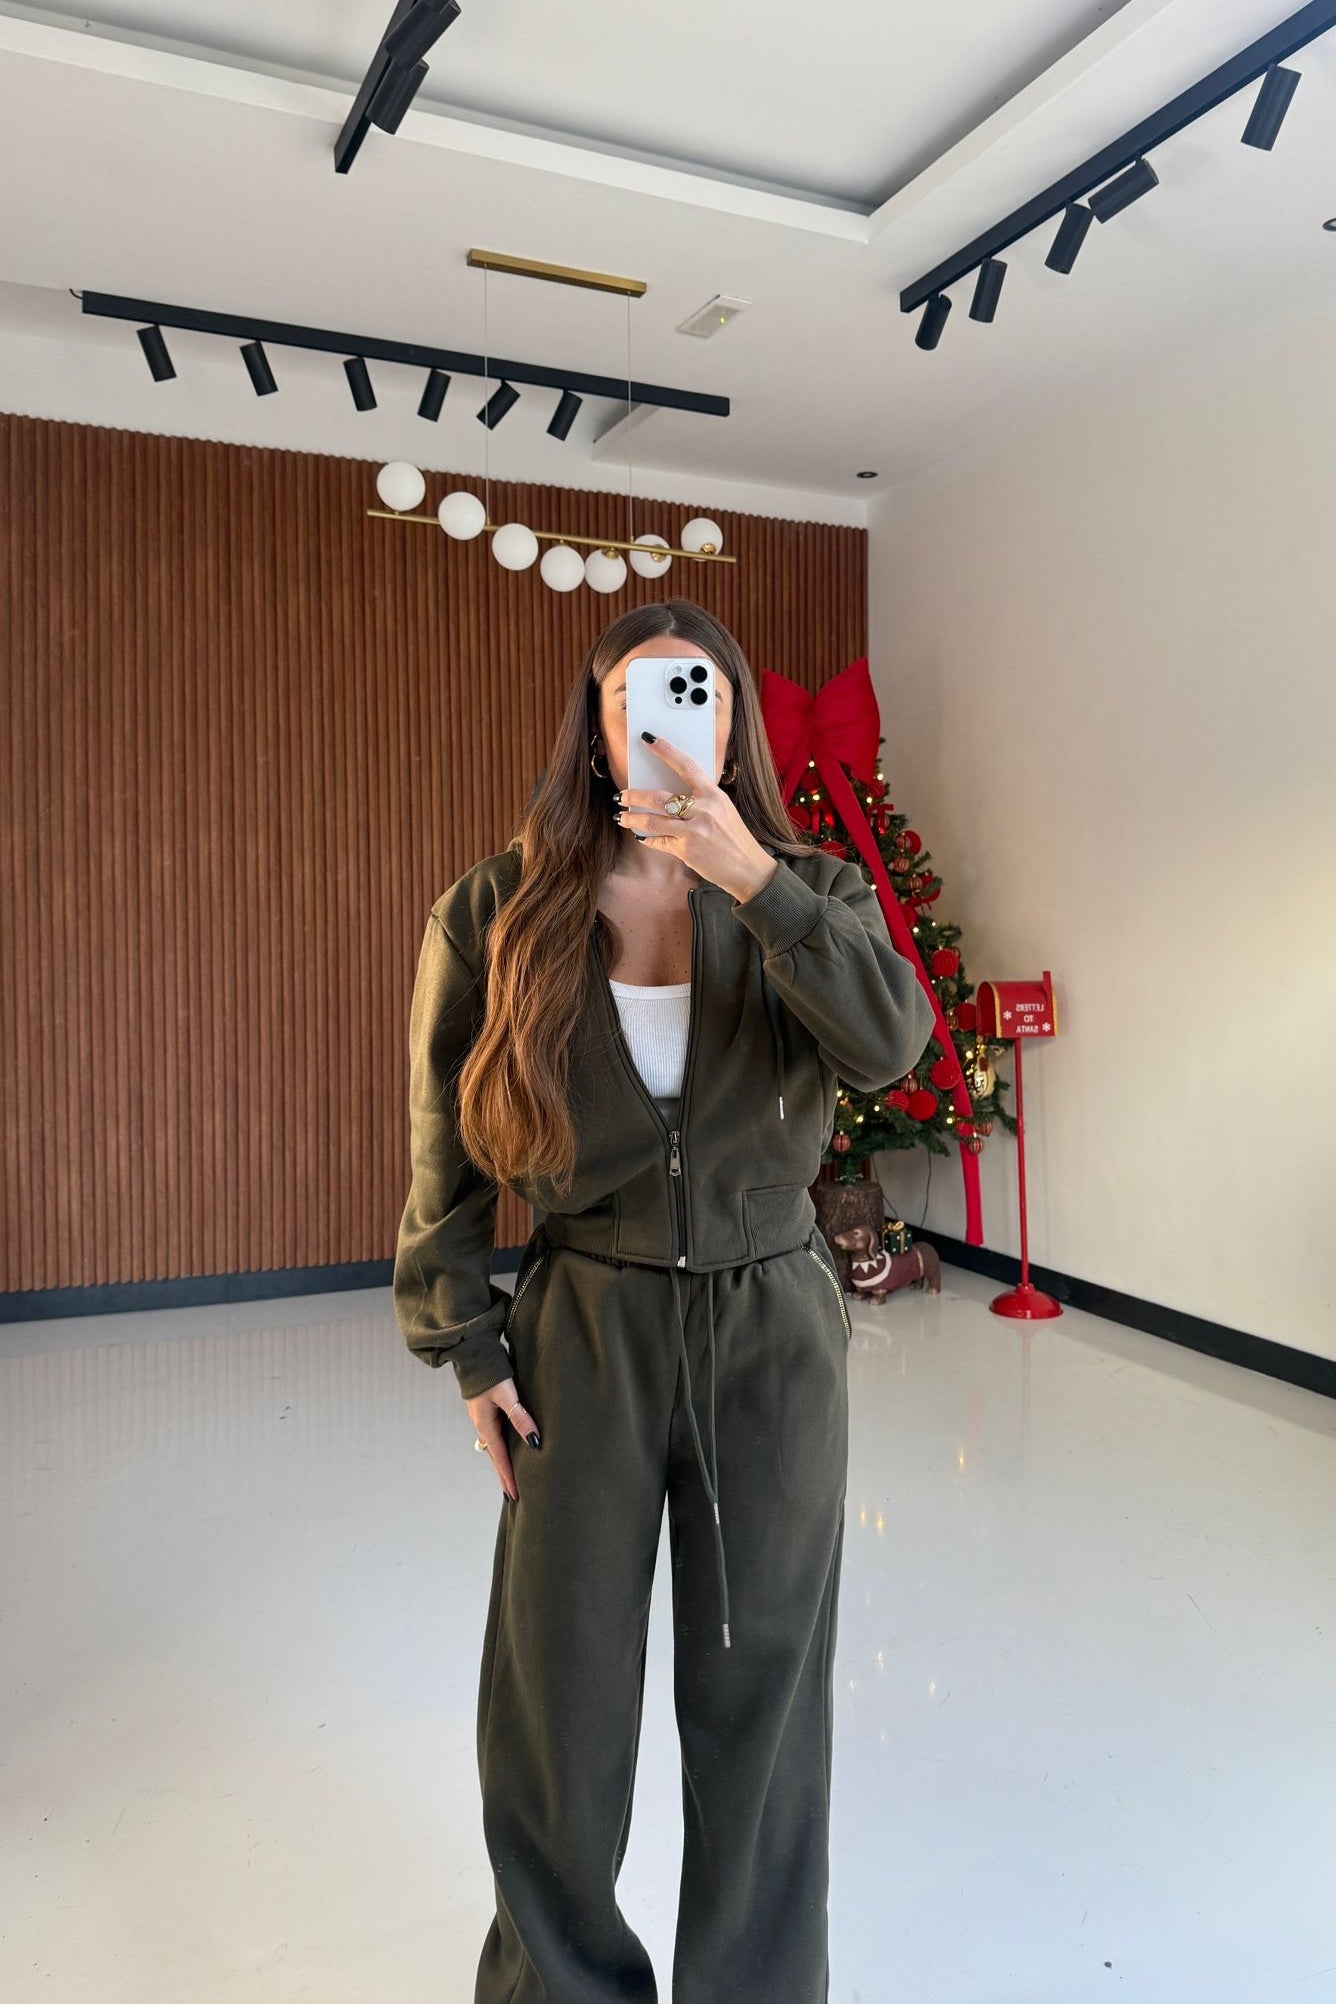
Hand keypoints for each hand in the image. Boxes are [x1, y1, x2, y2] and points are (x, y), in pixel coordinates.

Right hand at [467, 1375, 539, 1502]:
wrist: (472, 1355)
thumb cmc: (490, 1373)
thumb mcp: (507, 1395)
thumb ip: (520, 1417)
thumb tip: (534, 1442)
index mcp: (486, 1425)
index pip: (500, 1458)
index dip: (508, 1477)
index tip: (514, 1495)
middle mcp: (483, 1425)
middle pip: (495, 1456)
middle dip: (504, 1475)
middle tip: (512, 1495)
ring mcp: (483, 1418)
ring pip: (495, 1447)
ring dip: (502, 1462)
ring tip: (510, 1477)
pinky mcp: (486, 1410)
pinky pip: (495, 1435)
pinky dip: (501, 1448)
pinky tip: (507, 1448)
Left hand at [616, 733, 777, 903]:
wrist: (749, 868)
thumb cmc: (734, 837)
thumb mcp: (723, 810)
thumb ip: (700, 799)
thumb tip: (670, 793)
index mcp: (713, 795)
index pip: (686, 766)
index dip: (666, 750)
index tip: (648, 739)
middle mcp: (703, 810)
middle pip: (659, 797)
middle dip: (634, 795)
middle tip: (621, 795)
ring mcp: (693, 832)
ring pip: (652, 821)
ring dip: (632, 818)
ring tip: (621, 817)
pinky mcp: (686, 851)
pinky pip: (659, 841)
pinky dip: (647, 839)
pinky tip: (641, 836)